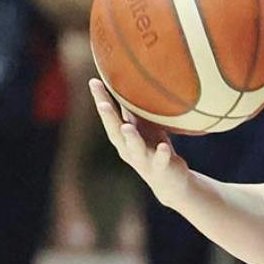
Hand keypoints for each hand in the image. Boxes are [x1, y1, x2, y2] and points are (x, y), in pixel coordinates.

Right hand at [91, 79, 193, 208]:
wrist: (169, 182)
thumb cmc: (153, 148)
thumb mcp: (143, 128)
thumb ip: (134, 110)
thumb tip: (127, 80)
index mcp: (123, 137)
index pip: (110, 116)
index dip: (101, 100)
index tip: (94, 82)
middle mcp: (128, 149)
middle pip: (116, 133)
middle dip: (109, 118)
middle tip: (102, 103)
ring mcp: (144, 160)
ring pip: (135, 149)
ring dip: (131, 138)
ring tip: (127, 127)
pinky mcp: (161, 168)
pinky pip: (161, 160)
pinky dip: (161, 153)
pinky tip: (164, 145)